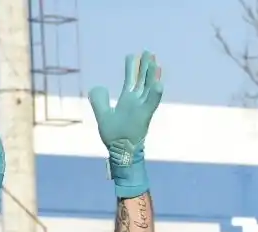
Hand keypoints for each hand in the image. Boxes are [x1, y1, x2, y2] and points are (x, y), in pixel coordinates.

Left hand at [88, 52, 163, 197]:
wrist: (120, 151)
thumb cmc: (113, 136)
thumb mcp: (102, 114)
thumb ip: (99, 99)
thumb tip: (99, 86)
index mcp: (128, 100)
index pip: (131, 80)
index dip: (132, 68)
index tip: (133, 56)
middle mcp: (136, 102)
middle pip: (142, 81)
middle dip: (145, 67)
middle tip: (149, 52)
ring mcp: (141, 108)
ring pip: (148, 88)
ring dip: (152, 76)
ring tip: (155, 63)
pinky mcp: (144, 116)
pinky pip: (151, 103)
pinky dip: (155, 94)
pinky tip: (159, 84)